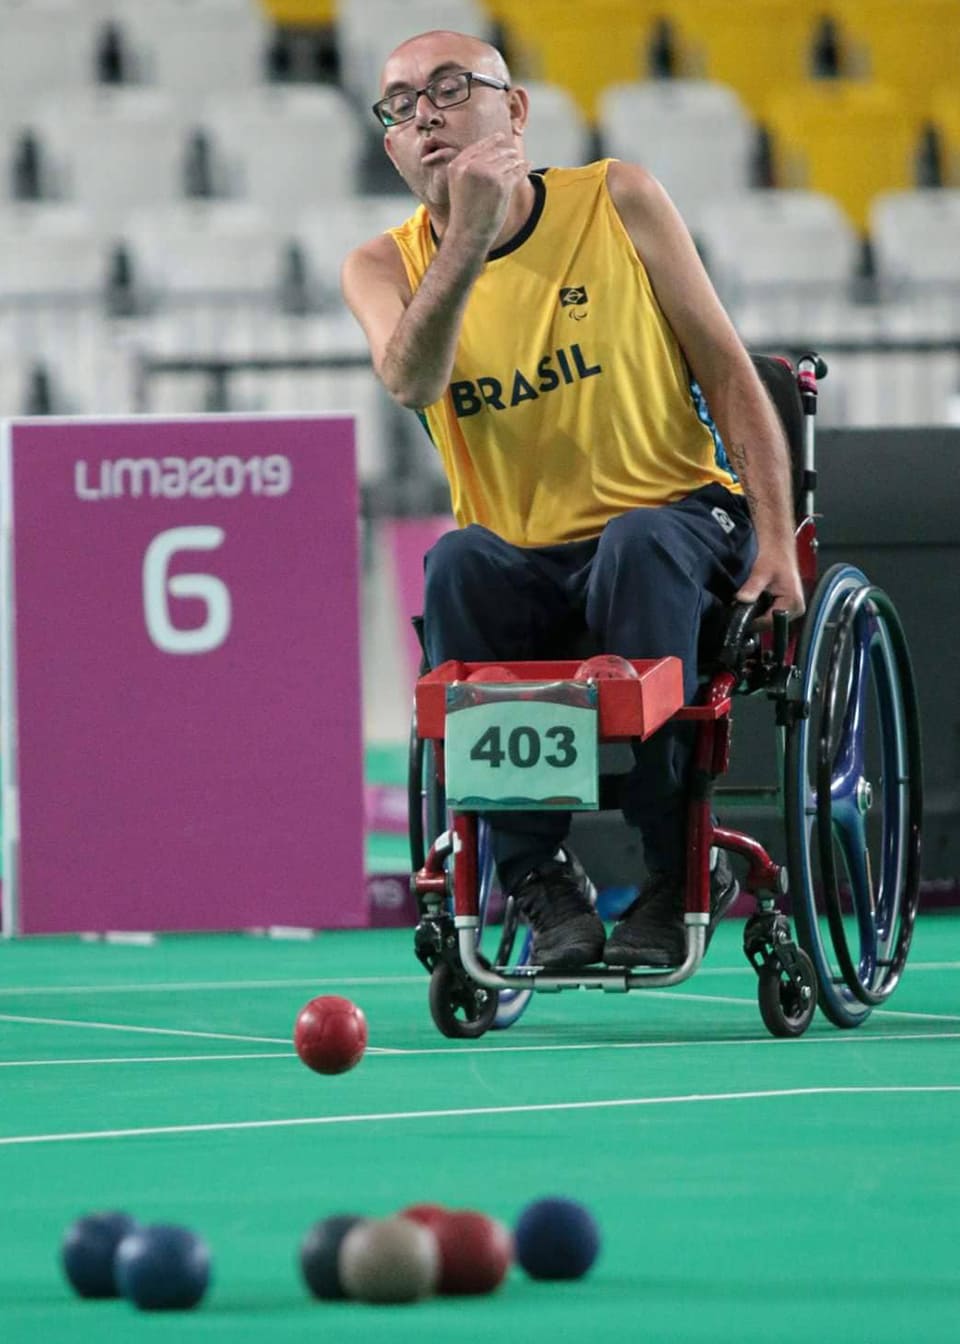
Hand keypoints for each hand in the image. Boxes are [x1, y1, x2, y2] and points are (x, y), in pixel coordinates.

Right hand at [446, 133, 529, 250]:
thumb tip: (490, 152)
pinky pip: (516, 173)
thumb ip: (469, 167)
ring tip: (520, 162)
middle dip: (506, 152)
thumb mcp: (459, 185)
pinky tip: (527, 166)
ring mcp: (487, 174)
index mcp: (458, 165)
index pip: (478, 146)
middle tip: (514, 153)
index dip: (491, 141)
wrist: (467, 235)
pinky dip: (523, 169)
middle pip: (494, 152)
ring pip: (507, 162)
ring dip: (516, 162)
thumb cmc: (464, 213)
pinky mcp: (501, 184)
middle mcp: (471, 166)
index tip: (500, 136)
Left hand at [735, 544, 804, 625]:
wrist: (778, 544)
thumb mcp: (761, 571)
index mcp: (793, 603)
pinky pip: (768, 613)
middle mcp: (795, 608)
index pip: (769, 622)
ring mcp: (790, 608)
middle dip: (753, 616)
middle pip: (768, 623)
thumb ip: (752, 587)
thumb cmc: (775, 554)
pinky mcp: (784, 604)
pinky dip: (759, 608)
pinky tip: (754, 599)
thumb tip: (742, 599)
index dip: (752, 620)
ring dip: (755, 612)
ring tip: (749, 598)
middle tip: (740, 605)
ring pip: (767, 619)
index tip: (738, 613)